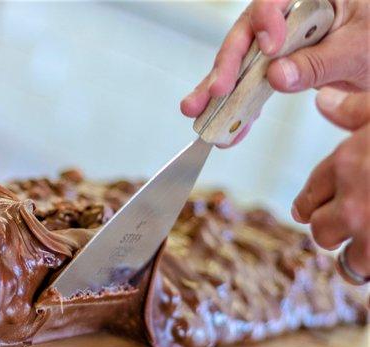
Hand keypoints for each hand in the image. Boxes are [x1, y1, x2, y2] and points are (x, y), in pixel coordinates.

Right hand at [180, 0, 369, 146]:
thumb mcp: (357, 49)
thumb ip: (318, 62)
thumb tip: (277, 75)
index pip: (276, 0)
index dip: (265, 21)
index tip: (269, 49)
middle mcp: (286, 17)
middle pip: (246, 37)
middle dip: (225, 67)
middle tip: (213, 92)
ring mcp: (276, 44)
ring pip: (240, 65)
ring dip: (218, 93)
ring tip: (199, 112)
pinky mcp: (274, 67)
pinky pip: (251, 87)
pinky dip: (241, 110)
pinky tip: (229, 127)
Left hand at [292, 88, 369, 279]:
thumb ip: (355, 109)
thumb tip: (323, 101)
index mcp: (348, 165)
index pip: (308, 196)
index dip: (311, 203)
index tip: (312, 209)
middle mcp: (356, 205)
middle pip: (321, 232)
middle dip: (333, 230)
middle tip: (350, 224)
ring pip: (350, 262)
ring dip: (362, 256)